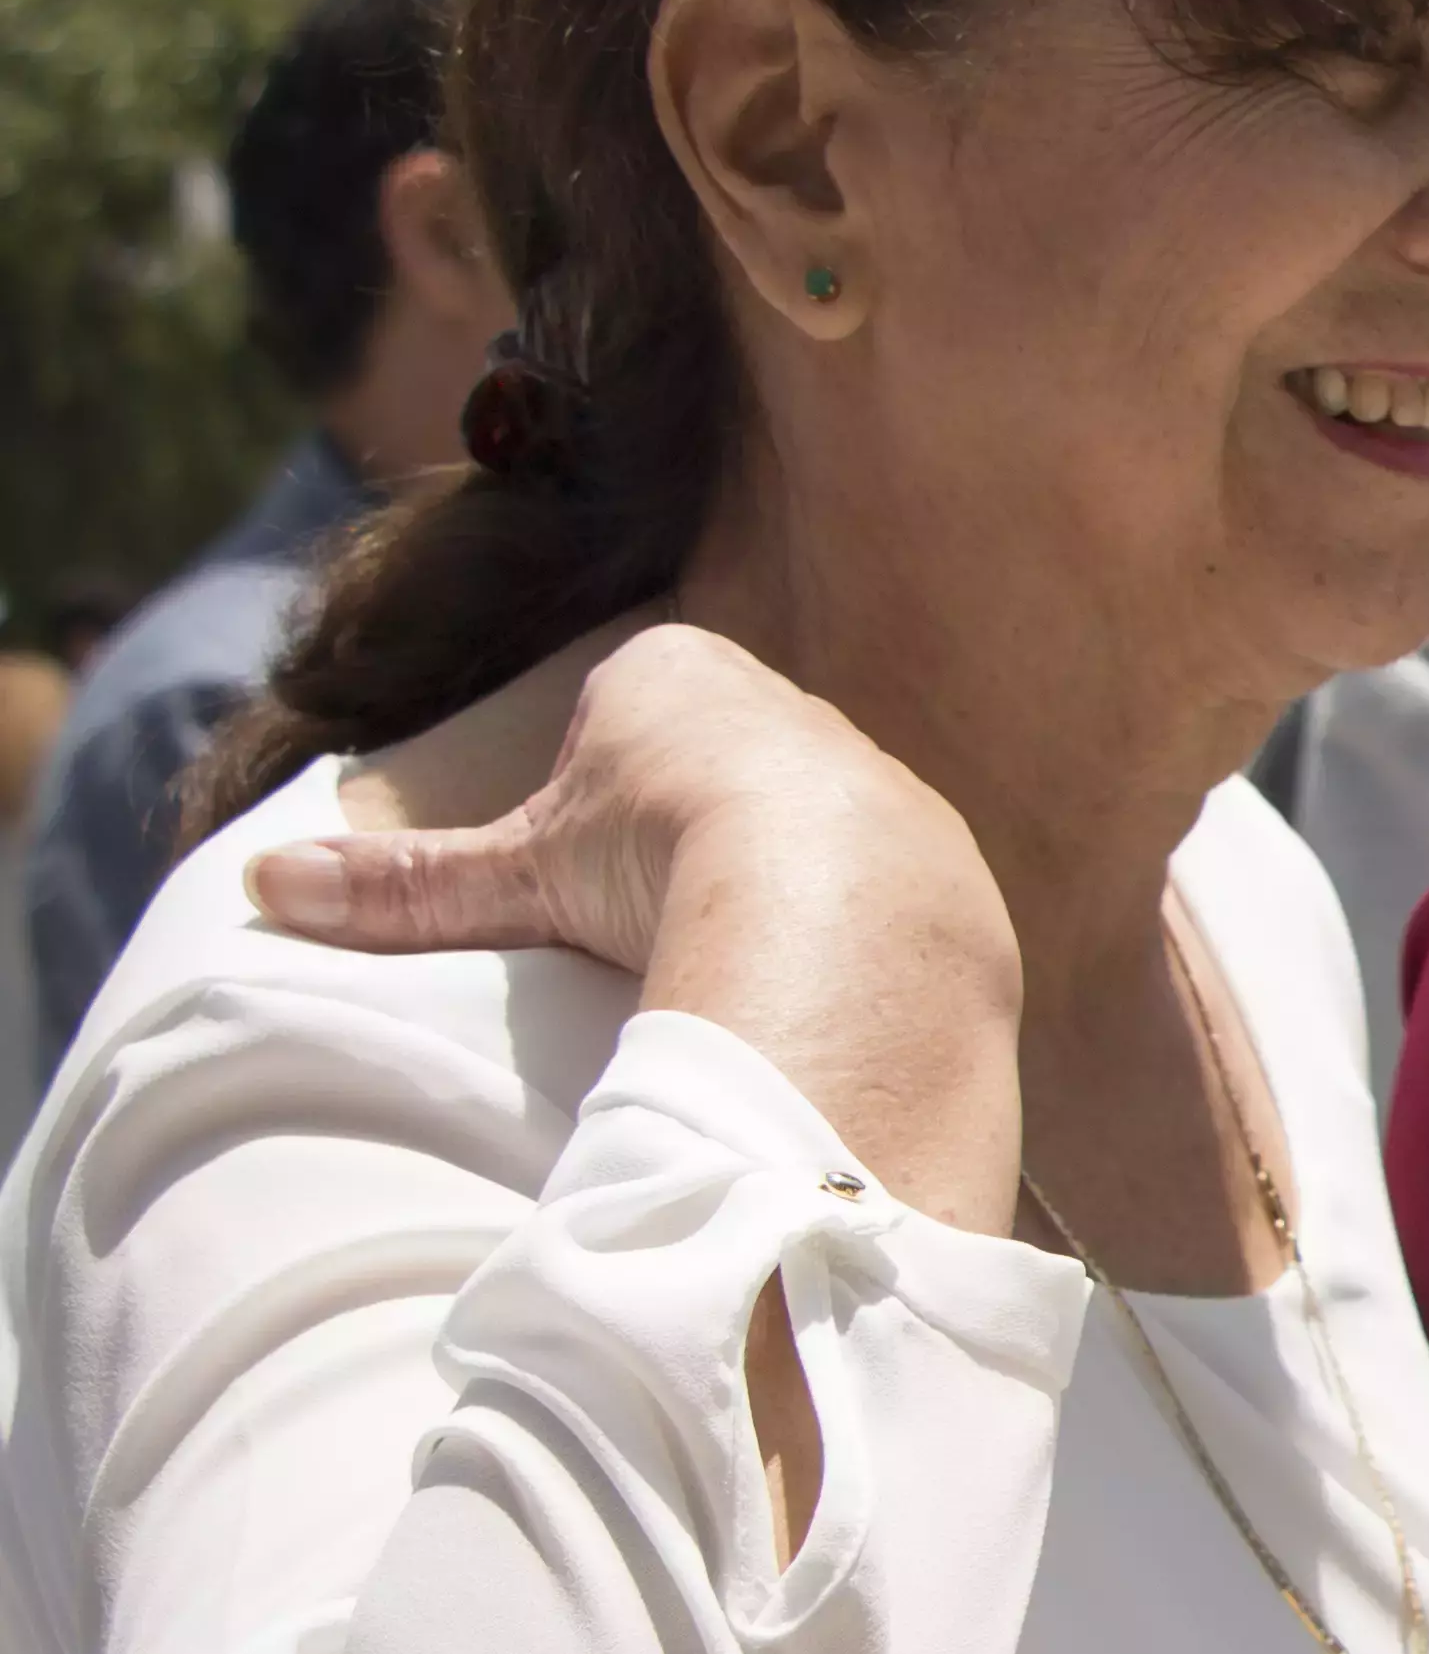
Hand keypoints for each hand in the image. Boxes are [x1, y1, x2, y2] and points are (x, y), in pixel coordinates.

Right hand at [252, 625, 1022, 1232]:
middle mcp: (788, 706)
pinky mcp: (934, 855)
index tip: (583, 858)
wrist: (844, 908)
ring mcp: (871, 778)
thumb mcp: (518, 872)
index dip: (594, 786)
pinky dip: (843, 929)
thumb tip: (269, 886)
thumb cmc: (662, 858)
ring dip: (772, 882)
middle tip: (644, 913)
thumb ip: (405, 883)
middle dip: (683, 827)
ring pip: (804, 824)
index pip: (624, 710)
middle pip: (716, 763)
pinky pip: (876, 889)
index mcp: (678, 675)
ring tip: (728, 956)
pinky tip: (813, 978)